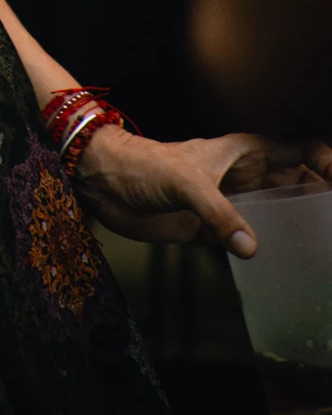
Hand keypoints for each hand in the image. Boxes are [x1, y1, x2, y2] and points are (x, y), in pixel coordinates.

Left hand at [73, 125, 331, 252]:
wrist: (104, 181)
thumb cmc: (143, 165)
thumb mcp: (185, 181)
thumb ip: (218, 213)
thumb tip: (252, 247)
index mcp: (245, 152)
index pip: (299, 148)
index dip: (325, 161)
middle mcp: (244, 176)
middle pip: (295, 182)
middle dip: (320, 197)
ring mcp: (228, 202)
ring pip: (276, 211)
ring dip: (297, 226)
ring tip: (322, 248)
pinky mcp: (210, 228)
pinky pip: (246, 239)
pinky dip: (263, 250)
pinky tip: (281, 266)